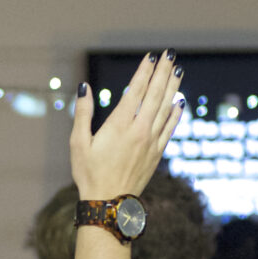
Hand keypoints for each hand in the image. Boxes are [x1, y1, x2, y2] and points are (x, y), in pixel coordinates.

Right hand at [70, 53, 184, 203]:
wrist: (109, 203)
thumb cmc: (89, 173)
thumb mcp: (78, 143)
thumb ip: (83, 113)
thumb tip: (85, 88)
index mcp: (119, 125)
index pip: (136, 90)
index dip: (144, 72)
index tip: (151, 57)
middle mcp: (139, 130)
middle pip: (155, 94)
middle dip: (163, 73)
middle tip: (170, 55)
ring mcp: (151, 141)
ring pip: (165, 108)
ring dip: (173, 87)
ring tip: (178, 70)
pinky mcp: (156, 153)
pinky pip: (170, 127)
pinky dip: (176, 113)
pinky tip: (180, 102)